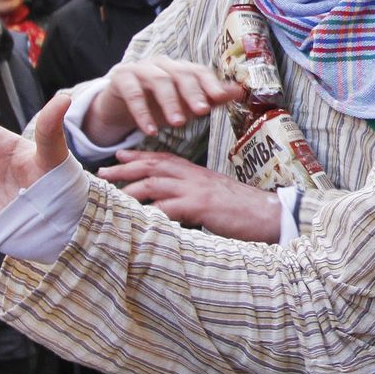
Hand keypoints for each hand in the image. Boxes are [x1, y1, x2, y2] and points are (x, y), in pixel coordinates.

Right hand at [84, 58, 243, 144]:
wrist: (120, 107)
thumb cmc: (158, 105)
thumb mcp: (186, 105)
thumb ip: (212, 98)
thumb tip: (240, 91)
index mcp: (181, 68)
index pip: (199, 71)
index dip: (210, 83)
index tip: (220, 97)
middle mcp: (163, 64)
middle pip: (181, 73)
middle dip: (193, 93)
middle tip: (201, 112)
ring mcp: (141, 68)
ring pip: (159, 80)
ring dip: (170, 102)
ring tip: (178, 123)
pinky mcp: (121, 77)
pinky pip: (133, 93)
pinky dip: (142, 112)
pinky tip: (150, 130)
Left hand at [98, 150, 281, 242]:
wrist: (271, 214)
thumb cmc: (246, 211)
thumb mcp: (218, 197)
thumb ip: (198, 196)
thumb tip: (179, 207)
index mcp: (199, 174)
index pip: (165, 158)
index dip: (140, 156)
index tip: (120, 156)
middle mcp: (195, 177)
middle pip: (154, 166)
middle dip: (126, 168)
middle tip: (104, 172)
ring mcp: (198, 190)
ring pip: (155, 183)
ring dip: (130, 189)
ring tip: (112, 196)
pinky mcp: (201, 206)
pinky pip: (168, 207)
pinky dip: (150, 212)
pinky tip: (136, 218)